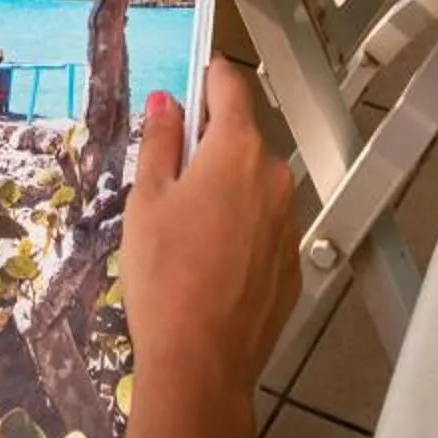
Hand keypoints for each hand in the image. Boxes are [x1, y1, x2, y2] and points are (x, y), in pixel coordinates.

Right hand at [120, 58, 298, 437]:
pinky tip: (210, 263)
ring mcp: (288, 223)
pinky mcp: (291, 264)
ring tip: (186, 231)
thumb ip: (160, 140)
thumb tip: (166, 103)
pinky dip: (242, 232)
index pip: (230, 85)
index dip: (209, 74)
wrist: (200, 364)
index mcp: (237, 150)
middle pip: (242, 139)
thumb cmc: (165, 279)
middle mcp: (274, 178)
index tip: (196, 73)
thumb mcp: (146, 199)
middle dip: (211, 146)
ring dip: (227, 191)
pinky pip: (264, 228)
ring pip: (254, 186)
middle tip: (170, 177)